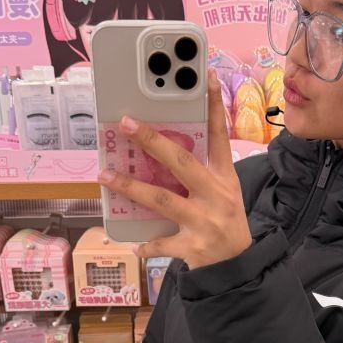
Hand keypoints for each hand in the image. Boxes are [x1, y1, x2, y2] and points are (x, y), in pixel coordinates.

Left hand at [99, 70, 251, 269]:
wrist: (237, 266)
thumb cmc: (224, 221)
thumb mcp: (223, 191)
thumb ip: (199, 171)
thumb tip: (159, 147)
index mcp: (224, 177)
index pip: (219, 136)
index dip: (214, 106)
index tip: (206, 77)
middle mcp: (215, 195)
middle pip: (181, 162)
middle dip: (152, 141)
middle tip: (125, 123)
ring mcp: (204, 221)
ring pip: (163, 200)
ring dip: (131, 187)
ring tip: (105, 176)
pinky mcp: (192, 247)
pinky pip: (162, 243)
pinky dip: (146, 245)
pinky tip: (132, 244)